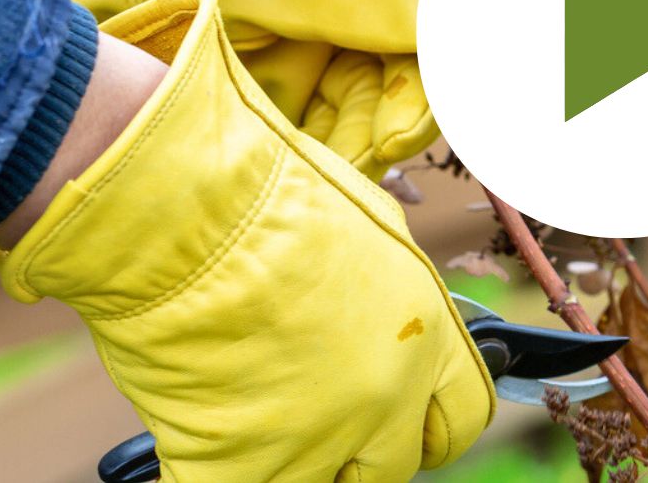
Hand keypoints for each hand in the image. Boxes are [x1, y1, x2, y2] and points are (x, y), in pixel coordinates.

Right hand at [0, 0, 492, 480]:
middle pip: (391, 466)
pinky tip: (201, 427)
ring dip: (290, 461)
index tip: (406, 418)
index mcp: (424, 337)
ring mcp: (311, 441)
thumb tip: (393, 315)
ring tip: (255, 409)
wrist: (182, 210)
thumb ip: (393, 290)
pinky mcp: (232, 465)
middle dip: (360, 446)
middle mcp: (382, 399)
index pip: (464, 418)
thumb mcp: (370, 226)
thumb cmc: (268, 192)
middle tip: (313, 408)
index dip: (431, 421)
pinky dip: (216, 469)